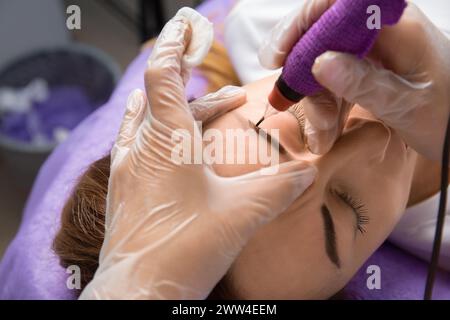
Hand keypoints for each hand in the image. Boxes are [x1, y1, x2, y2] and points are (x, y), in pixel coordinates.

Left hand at [80, 7, 315, 299]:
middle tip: (228, 95)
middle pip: (159, 97)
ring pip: (148, 121)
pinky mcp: (125, 188)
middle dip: (194, 86)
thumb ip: (279, 187)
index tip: (187, 24)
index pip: (163, 75)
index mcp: (166, 141)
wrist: (139, 294)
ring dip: (177, 110)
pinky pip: (140, 144)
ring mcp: (127, 168)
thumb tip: (308, 169)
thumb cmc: (186, 249)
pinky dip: (161, 134)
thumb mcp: (242, 214)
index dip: (175, 44)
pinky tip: (177, 149)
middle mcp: (140, 147)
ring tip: (206, 110)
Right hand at [259, 1, 449, 160]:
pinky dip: (327, 107)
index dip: (299, 24)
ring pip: (323, 64)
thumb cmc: (449, 116)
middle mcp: (378, 31)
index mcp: (394, 25)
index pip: (334, 4)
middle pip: (321, 36)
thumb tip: (320, 62)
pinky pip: (335, 81)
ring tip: (322, 137)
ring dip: (315, 101)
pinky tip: (327, 133)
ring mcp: (372, 51)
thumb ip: (363, 82)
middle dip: (302, 74)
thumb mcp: (406, 104)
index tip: (275, 58)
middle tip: (285, 105)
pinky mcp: (368, 69)